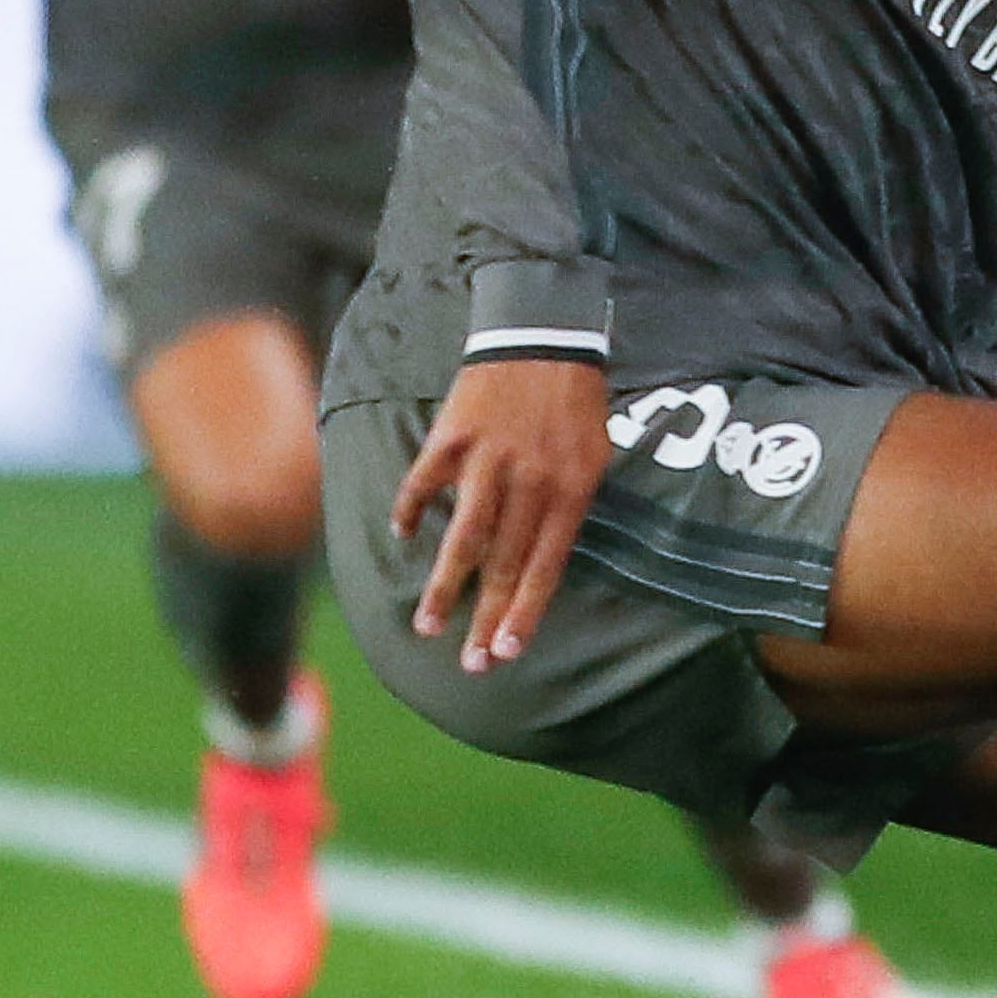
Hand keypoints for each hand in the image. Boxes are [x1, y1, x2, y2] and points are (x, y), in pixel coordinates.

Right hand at [389, 355, 615, 674]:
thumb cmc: (573, 402)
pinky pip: (425, 481)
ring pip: (463, 536)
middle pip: (504, 563)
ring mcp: (488, 459)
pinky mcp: (453, 435)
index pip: (545, 567)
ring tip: (427, 625)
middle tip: (468, 663)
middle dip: (485, 618)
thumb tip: (542, 563)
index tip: (505, 653)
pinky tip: (402, 533)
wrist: (543, 334)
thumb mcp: (594, 456)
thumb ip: (570, 508)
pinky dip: (411, 508)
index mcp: (570, 489)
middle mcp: (530, 481)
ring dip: (445, 585)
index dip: (524, 614)